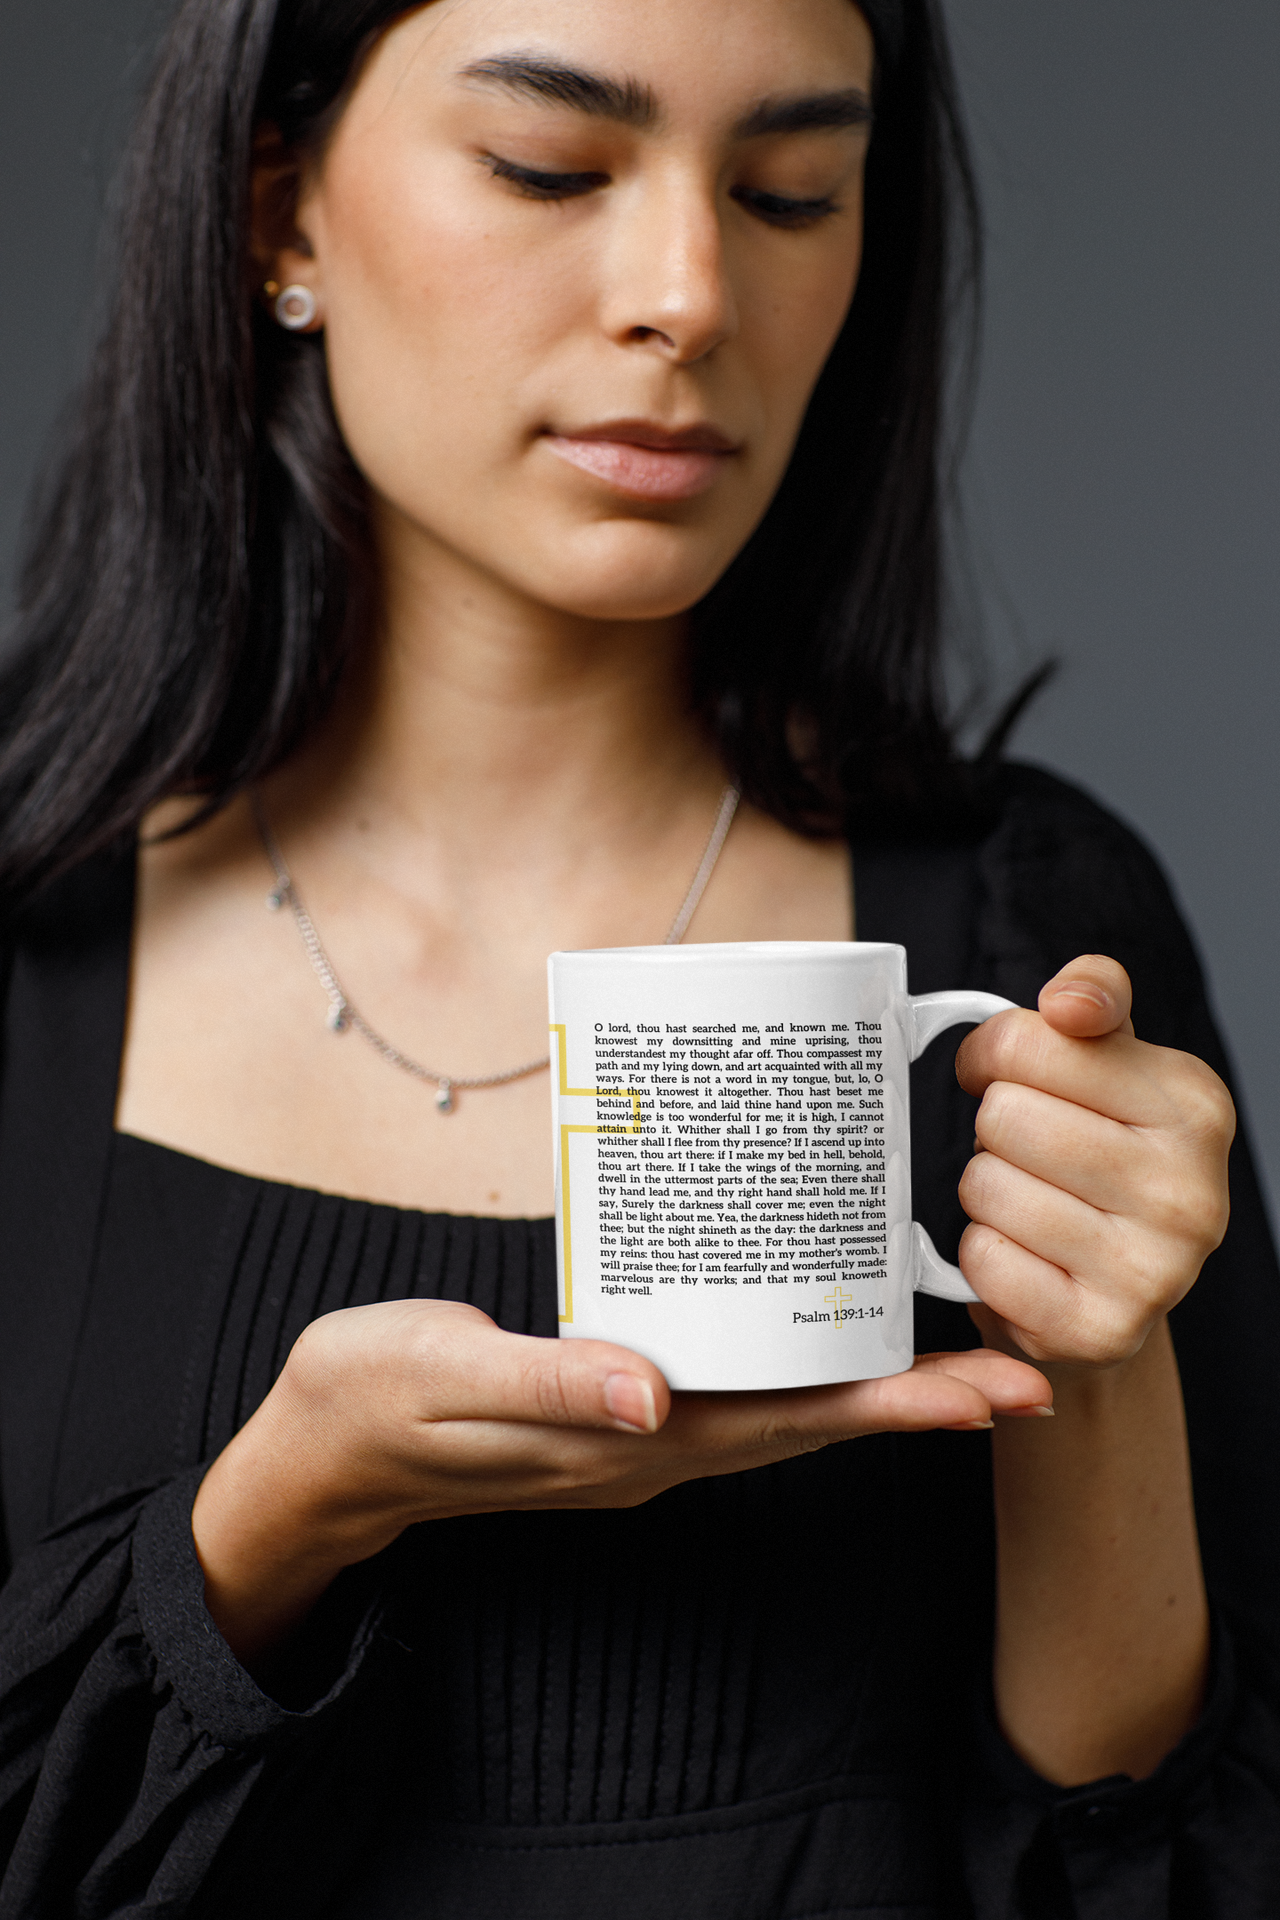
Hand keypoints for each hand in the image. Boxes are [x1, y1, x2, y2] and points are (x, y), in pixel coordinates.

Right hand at [193, 1298, 1050, 1658]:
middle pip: (810, 1418)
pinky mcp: (619, 1397)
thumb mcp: (453, 1379)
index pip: (787, 1425)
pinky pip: (733, 1381)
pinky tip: (820, 1318)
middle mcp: (653, 1444)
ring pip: (781, 1403)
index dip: (893, 1406)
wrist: (325, 1448)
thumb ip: (553, 1385)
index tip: (990, 1386)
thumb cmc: (381, 1398)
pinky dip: (797, 1355)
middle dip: (919, 1396)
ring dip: (873, 1380)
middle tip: (1024, 1363)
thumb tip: (656, 1396)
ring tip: (957, 1340)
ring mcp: (639, 1428)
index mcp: (629, 1443)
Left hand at [955, 954, 1233, 1366]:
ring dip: (984, 1192)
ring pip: (987, 1187)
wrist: (1114, 1288)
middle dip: (993, 1129)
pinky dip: (983, 1254)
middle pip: (1004, 1116)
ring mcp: (1152, 1270)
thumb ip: (1093, 998)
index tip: (1000, 1072)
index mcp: (1194, 1105)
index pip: (1032, 1042)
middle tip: (1024, 1151)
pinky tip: (1022, 1254)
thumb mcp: (1111, 1062)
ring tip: (1025, 1201)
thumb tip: (1070, 1000)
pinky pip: (985, 1260)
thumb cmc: (1100, 1152)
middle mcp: (1189, 1191)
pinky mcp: (1100, 1329)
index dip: (992, 1053)